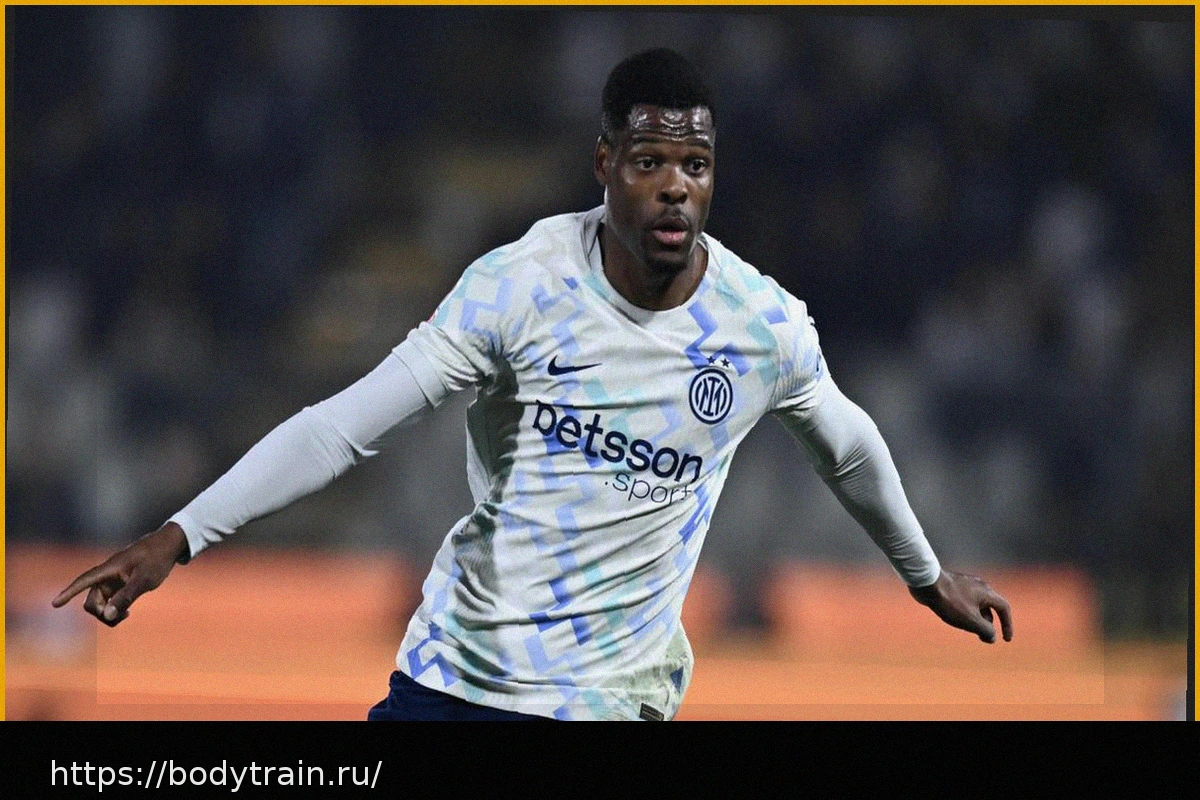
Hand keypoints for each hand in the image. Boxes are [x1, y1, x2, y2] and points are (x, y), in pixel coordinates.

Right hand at [51, 523, 189, 626]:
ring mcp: (114, 579)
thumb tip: (106, 615)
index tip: (54, 604)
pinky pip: (109, 601)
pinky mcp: (121, 583)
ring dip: (108, 613)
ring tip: (126, 616)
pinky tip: (126, 612)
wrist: (170, 545)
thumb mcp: (144, 580)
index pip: (83, 581)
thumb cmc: (157, 559)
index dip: (69, 593)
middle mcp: (107, 574)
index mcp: (109, 569)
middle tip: (121, 617)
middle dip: (100, 612)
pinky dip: (114, 609)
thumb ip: (125, 597)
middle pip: (91, 599)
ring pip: (100, 602)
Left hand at [908, 569, 1012, 643]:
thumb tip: (992, 637)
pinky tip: (954, 618)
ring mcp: (965, 584)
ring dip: (976, 619)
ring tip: (966, 628)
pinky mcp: (953, 586)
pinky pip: (964, 601)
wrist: (926, 583)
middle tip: (981, 637)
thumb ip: (986, 630)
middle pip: (990, 608)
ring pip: (976, 605)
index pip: (1004, 608)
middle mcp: (979, 586)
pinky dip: (965, 612)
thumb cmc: (950, 601)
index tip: (1006, 639)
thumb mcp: (971, 621)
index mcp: (987, 592)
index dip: (1008, 625)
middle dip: (988, 624)